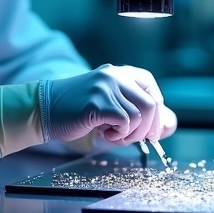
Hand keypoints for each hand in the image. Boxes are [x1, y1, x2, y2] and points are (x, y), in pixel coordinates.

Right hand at [43, 64, 174, 144]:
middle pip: (151, 105)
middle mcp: (114, 76)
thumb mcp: (111, 107)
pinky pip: (124, 122)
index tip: (150, 128)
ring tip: (113, 134)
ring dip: (130, 134)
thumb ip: (139, 114)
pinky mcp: (97, 103)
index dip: (156, 110)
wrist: (43, 109)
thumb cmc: (77, 111)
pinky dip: (118, 135)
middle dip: (148, 129)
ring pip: (139, 116)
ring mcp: (105, 87)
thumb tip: (170, 126)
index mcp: (119, 73)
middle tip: (134, 139)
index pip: (151, 87)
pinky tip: (104, 134)